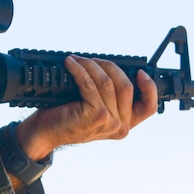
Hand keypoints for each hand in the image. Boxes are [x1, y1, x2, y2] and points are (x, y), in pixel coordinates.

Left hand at [16, 55, 158, 160]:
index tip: (140, 72)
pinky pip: (90, 84)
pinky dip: (80, 70)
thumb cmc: (65, 119)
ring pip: (108, 82)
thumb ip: (108, 98)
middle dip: (109, 66)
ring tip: (78, 60)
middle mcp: (121, 126)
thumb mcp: (93, 110)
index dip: (149, 87)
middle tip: (92, 60)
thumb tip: (110, 68)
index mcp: (124, 125)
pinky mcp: (96, 115)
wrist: (44, 134)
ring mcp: (110, 122)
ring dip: (91, 65)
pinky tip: (71, 64)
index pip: (149, 107)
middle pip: (126, 86)